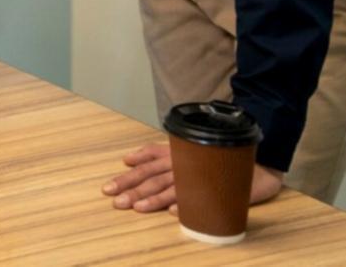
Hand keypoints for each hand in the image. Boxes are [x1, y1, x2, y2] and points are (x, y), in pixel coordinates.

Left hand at [102, 142, 283, 212]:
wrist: (255, 161)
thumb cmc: (214, 158)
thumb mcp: (182, 151)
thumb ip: (155, 153)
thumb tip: (127, 159)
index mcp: (174, 156)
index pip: (146, 165)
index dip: (128, 176)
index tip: (109, 188)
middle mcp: (183, 165)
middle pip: (153, 177)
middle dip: (132, 189)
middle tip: (116, 201)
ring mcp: (200, 177)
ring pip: (172, 188)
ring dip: (153, 199)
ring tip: (137, 208)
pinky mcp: (219, 189)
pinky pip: (201, 197)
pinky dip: (187, 204)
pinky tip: (175, 213)